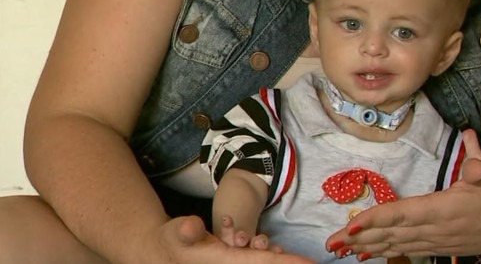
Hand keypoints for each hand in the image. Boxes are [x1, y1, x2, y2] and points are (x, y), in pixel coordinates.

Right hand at [137, 215, 311, 263]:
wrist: (161, 253)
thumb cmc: (170, 241)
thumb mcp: (176, 232)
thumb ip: (185, 230)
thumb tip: (193, 226)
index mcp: (226, 262)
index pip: (262, 263)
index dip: (287, 263)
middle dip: (288, 263)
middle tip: (312, 263)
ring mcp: (233, 263)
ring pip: (262, 263)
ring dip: (280, 260)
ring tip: (304, 261)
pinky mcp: (233, 261)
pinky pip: (255, 261)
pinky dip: (271, 258)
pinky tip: (280, 254)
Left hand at [325, 159, 480, 259]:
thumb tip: (475, 167)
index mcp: (444, 209)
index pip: (402, 214)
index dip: (375, 221)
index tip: (350, 226)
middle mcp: (437, 229)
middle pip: (391, 234)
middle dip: (359, 239)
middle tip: (330, 243)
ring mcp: (438, 240)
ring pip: (396, 245)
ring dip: (368, 247)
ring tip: (341, 250)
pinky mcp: (441, 245)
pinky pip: (408, 250)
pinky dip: (386, 251)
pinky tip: (369, 253)